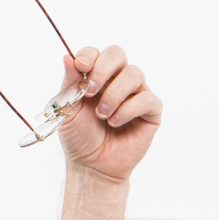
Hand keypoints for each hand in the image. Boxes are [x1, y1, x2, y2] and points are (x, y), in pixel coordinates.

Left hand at [54, 44, 162, 183]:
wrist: (92, 166)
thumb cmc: (80, 138)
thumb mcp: (68, 109)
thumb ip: (70, 83)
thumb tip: (67, 56)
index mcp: (96, 77)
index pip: (97, 53)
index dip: (89, 56)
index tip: (80, 67)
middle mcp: (118, 81)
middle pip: (118, 54)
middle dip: (103, 69)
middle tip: (90, 91)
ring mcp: (136, 94)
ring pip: (134, 74)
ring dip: (114, 94)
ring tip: (102, 115)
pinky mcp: (151, 111)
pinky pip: (147, 98)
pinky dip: (128, 109)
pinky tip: (115, 123)